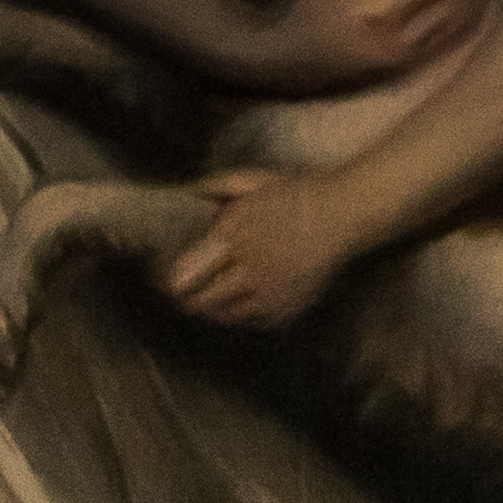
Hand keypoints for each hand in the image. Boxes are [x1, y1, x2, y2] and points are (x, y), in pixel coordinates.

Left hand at [160, 165, 370, 328]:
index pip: (185, 274)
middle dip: (183, 298)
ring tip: (203, 297)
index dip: (165, 279)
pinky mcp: (284, 310)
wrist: (344, 214)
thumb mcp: (252, 181)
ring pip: (222, 315)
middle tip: (175, 292)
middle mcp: (249, 269)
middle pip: (199, 301)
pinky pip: (249, 321)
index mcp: (235, 235)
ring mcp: (268, 294)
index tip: (157, 277)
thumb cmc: (297, 193)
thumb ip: (215, 189)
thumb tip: (184, 195)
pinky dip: (237, 314)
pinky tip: (235, 301)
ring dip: (208, 308)